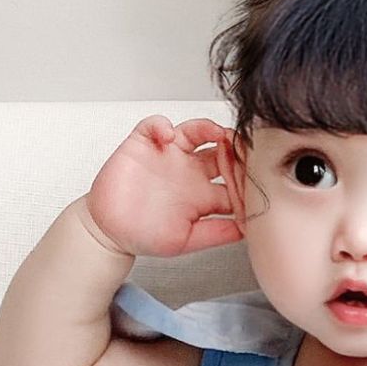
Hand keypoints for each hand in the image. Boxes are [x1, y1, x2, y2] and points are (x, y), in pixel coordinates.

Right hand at [83, 115, 244, 258]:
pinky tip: (169, 135)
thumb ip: (215, 233)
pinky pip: (156, 125)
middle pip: (223, 152)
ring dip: (210, 129)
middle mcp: (190, 172)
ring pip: (197, 131)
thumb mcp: (186, 240)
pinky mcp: (145, 145)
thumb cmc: (145, 236)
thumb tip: (247, 229)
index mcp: (204, 195)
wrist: (109, 231)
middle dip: (237, 149)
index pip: (235, 181)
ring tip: (219, 134)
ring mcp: (169, 156)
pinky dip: (162, 125)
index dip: (247, 179)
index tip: (256, 182)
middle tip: (246, 152)